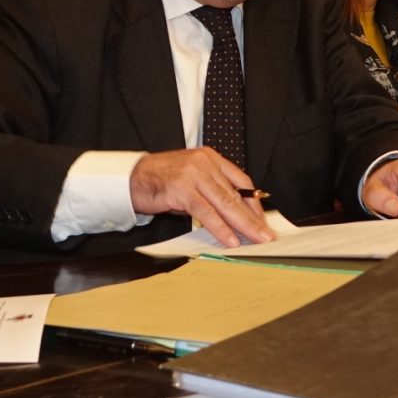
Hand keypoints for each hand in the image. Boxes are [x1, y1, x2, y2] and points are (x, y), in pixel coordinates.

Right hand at [130, 148, 275, 246]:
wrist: (131, 178)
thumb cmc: (160, 181)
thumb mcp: (191, 180)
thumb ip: (211, 191)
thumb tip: (234, 215)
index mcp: (210, 158)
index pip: (241, 181)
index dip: (254, 203)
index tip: (262, 220)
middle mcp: (204, 163)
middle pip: (236, 194)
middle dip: (253, 218)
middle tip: (266, 234)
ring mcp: (193, 174)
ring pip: (225, 203)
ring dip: (242, 225)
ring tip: (255, 239)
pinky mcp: (181, 189)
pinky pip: (206, 212)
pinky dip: (220, 228)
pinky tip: (230, 239)